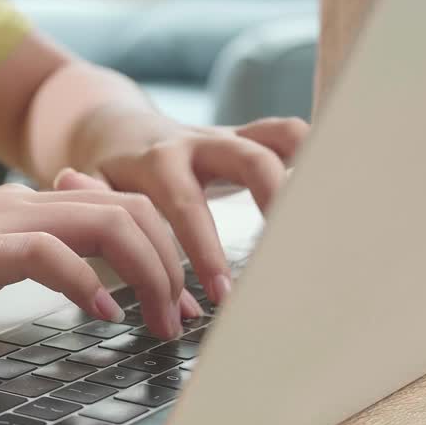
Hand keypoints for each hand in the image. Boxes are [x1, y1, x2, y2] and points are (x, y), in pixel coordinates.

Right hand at [0, 184, 203, 351]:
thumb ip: (26, 257)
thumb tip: (80, 278)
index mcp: (22, 208)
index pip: (121, 205)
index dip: (166, 250)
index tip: (179, 303)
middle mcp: (16, 205)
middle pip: (131, 207)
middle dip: (174, 263)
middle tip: (186, 320)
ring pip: (104, 223)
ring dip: (148, 274)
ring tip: (160, 323)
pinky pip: (47, 254)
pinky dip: (87, 284)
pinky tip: (100, 317)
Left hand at [65, 114, 309, 304]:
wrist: (115, 129)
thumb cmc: (108, 175)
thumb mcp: (94, 193)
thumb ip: (113, 227)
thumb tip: (133, 273)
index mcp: (156, 162)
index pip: (186, 207)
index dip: (205, 253)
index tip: (222, 296)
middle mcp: (196, 144)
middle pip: (247, 160)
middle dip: (271, 207)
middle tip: (288, 255)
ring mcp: (225, 137)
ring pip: (275, 138)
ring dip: (303, 174)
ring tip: (325, 218)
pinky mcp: (245, 136)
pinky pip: (284, 133)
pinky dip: (311, 153)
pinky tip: (331, 191)